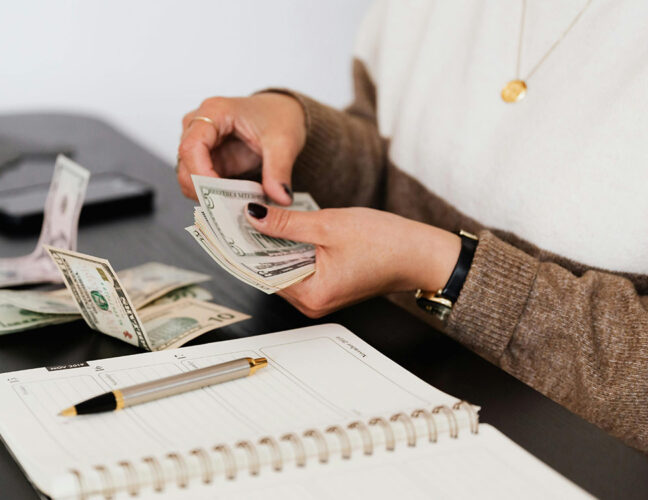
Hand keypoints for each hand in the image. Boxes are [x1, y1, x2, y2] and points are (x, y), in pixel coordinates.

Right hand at [176, 93, 305, 204]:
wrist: (284, 112)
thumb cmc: (279, 116)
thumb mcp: (284, 142)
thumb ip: (279, 170)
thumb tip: (280, 197)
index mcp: (214, 111)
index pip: (191, 146)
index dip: (200, 174)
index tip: (218, 195)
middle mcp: (199, 125)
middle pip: (185, 164)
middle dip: (203, 190)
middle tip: (229, 208)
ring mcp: (200, 143)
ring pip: (188, 177)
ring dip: (208, 195)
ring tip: (235, 205)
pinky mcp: (206, 159)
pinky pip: (200, 182)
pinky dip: (213, 196)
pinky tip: (233, 201)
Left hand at [244, 203, 461, 317]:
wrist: (421, 253)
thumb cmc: (386, 243)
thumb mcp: (328, 225)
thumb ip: (286, 223)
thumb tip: (253, 217)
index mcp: (311, 294)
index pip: (261, 273)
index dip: (242, 248)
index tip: (225, 227)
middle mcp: (312, 303)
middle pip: (269, 272)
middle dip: (255, 244)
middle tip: (237, 215)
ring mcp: (320, 297)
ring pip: (283, 269)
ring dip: (272, 245)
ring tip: (258, 216)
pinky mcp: (327, 286)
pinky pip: (298, 268)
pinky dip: (290, 249)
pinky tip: (283, 228)